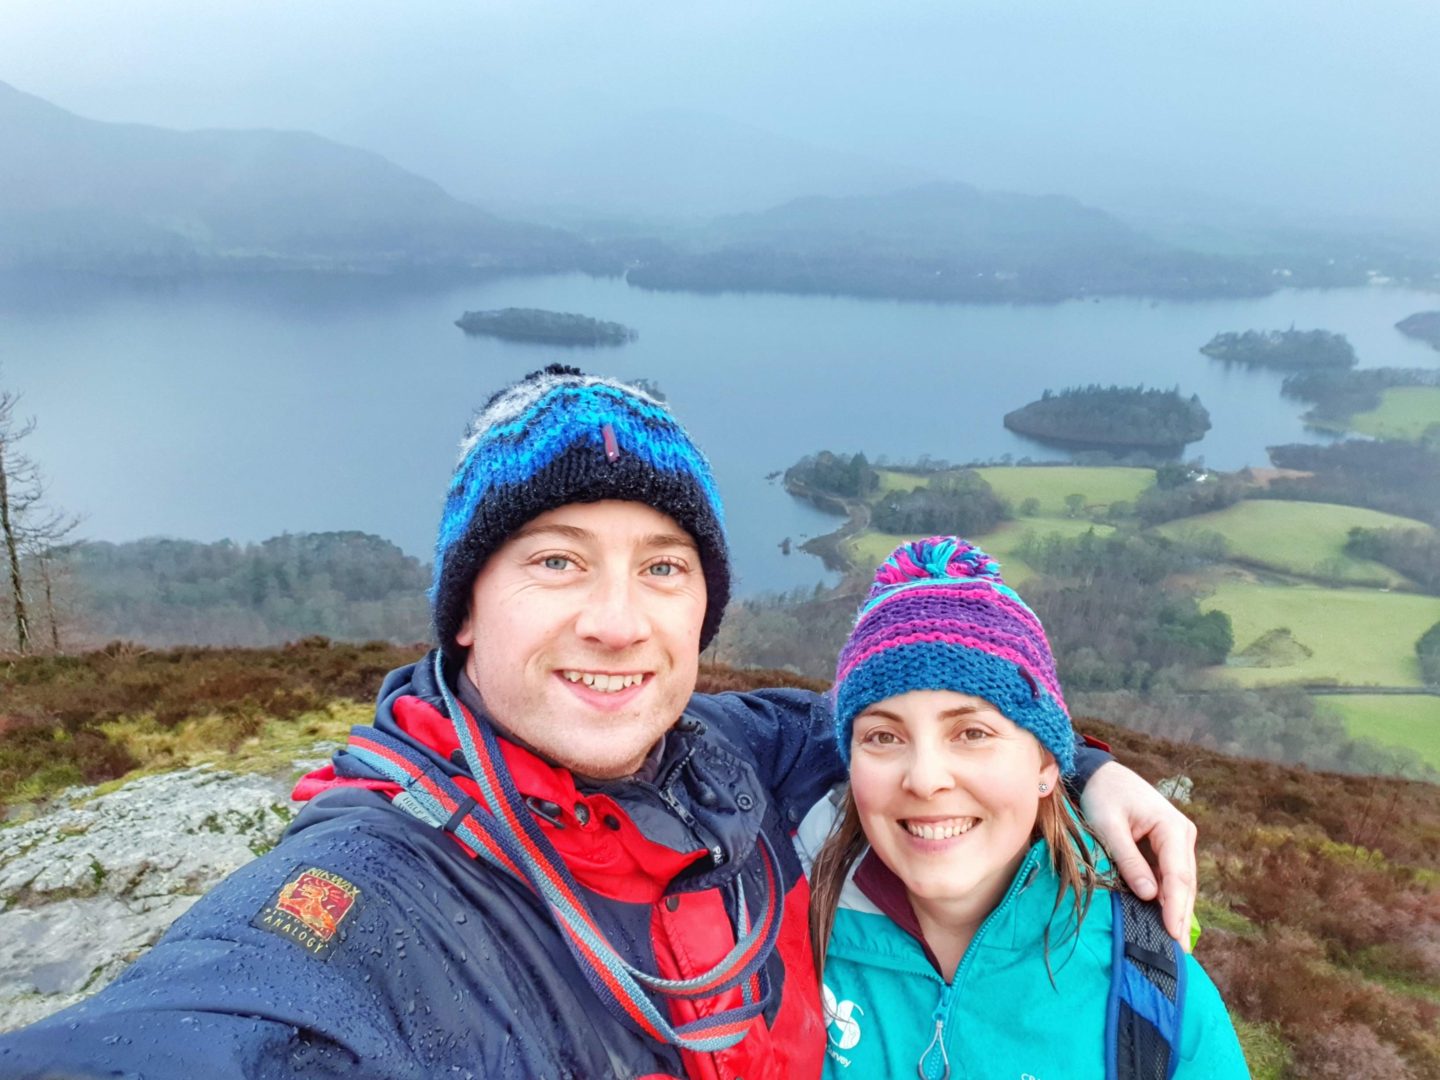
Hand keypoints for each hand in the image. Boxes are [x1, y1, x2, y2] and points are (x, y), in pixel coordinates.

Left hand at [1080, 761, 1197, 949]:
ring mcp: (1178, 841)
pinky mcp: (1168, 847)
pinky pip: (1171, 877)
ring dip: (1177, 910)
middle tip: (1179, 952)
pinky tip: (1165, 921)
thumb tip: (1149, 895)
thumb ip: (1128, 859)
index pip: (1178, 875)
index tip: (1174, 935)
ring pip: (1181, 883)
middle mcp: (1182, 835)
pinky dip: (1168, 898)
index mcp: (1172, 827)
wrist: (1099, 774)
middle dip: (1181, 916)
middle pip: (1185, 883)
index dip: (1176, 907)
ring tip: (1174, 944)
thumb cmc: (1102, 796)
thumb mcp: (1108, 826)